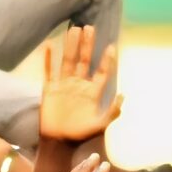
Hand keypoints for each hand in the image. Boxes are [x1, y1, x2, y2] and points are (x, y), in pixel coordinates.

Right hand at [39, 23, 122, 143]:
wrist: (59, 142)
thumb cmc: (80, 135)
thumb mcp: (100, 125)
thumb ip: (112, 111)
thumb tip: (123, 94)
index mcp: (92, 92)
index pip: (102, 72)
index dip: (107, 60)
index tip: (111, 46)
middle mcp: (79, 85)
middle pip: (84, 60)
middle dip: (87, 45)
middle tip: (90, 28)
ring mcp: (64, 85)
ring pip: (68, 61)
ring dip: (71, 46)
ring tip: (74, 29)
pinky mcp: (50, 89)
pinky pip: (49, 71)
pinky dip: (48, 59)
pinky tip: (49, 45)